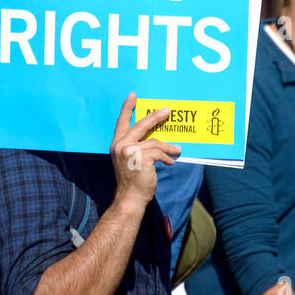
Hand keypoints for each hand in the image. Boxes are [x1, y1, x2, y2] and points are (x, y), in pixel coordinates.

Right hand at [110, 93, 179, 212]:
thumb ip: (137, 147)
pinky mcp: (141, 158)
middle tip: (167, 110)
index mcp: (117, 144)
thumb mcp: (130, 160)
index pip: (122, 122)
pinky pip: (159, 152)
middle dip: (155, 116)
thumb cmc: (132, 180)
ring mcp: (130, 151)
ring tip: (177, 150)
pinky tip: (170, 162)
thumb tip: (156, 139)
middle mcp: (121, 145)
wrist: (130, 198)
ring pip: (155, 142)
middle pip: (141, 125)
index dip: (127, 108)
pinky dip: (167, 157)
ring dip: (168, 147)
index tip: (133, 96)